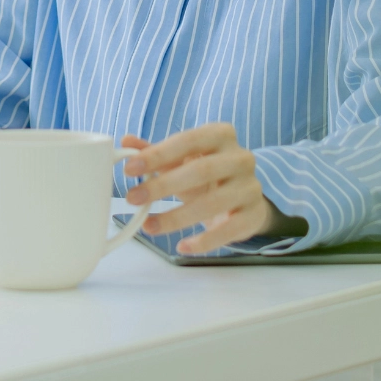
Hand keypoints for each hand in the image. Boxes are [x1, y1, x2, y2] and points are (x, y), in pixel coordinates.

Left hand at [122, 123, 298, 255]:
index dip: (158, 154)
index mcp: (221, 134)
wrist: (244, 197)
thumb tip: (127, 140)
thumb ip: (157, 152)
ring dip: (176, 217)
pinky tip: (182, 245)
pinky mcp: (254, 215)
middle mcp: (240, 158)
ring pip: (212, 203)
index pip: (187, 140)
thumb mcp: (183, 160)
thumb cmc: (207, 174)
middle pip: (201, 170)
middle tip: (133, 198)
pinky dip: (203, 241)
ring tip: (149, 226)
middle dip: (163, 186)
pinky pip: (228, 231)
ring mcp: (250, 187)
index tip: (130, 169)